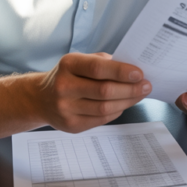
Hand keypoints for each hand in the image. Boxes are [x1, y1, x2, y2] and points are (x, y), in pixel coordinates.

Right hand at [35, 52, 151, 132]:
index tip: (140, 74)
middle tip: (146, 86)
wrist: (40, 99)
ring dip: (127, 102)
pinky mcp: (71, 125)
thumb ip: (104, 63)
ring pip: (105, 108)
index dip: (121, 72)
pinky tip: (123, 105)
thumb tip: (133, 71)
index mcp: (68, 65)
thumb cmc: (68, 76)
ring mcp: (66, 108)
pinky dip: (117, 112)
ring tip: (139, 95)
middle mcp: (64, 86)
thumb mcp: (80, 61)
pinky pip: (101, 120)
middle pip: (104, 91)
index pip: (97, 69)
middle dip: (130, 89)